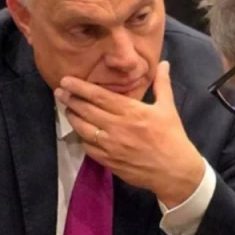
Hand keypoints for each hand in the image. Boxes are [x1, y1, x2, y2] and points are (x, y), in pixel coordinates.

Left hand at [55, 61, 204, 207]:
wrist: (175, 171)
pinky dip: (81, 138)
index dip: (80, 88)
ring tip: (67, 108)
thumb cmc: (172, 136)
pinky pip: (88, 148)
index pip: (100, 97)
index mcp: (132, 112)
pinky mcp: (109, 162)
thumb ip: (162, 84)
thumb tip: (163, 63)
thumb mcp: (168, 108)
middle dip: (70, 100)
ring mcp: (111, 147)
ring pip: (83, 129)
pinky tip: (80, 130)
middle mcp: (118, 128)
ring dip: (73, 117)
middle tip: (59, 91)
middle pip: (87, 111)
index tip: (66, 80)